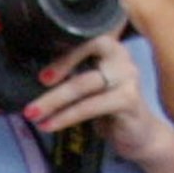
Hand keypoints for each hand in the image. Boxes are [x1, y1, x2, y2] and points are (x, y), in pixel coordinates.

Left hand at [21, 31, 172, 158]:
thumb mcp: (90, 87)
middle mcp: (121, 57)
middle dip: (57, 70)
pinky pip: (90, 106)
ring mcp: (127, 77)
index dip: (63, 51)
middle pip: (85, 55)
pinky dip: (66, 116)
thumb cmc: (110, 109)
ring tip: (33, 113)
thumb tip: (35, 76)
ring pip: (83, 84)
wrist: (140, 135)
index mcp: (110, 48)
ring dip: (53, 100)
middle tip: (34, 88)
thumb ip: (73, 74)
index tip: (42, 73)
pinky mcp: (128, 100)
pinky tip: (50, 125)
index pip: (85, 37)